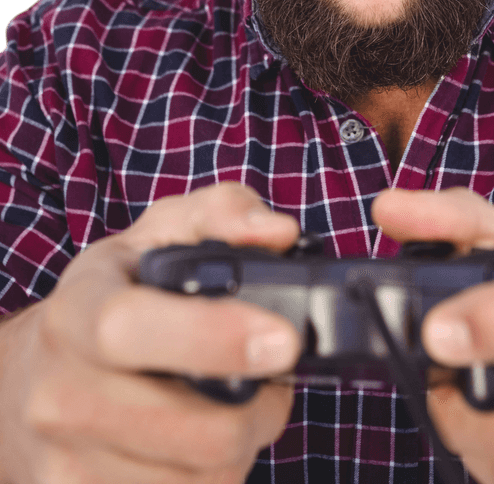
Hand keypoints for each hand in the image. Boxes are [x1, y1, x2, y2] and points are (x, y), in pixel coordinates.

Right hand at [0, 183, 301, 483]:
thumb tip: (278, 233)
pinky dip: (211, 480)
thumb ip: (223, 213)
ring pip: (199, 480)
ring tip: (231, 407)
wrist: (32, 381)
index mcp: (77, 311)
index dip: (216, 338)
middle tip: (274, 379)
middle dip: (259, 409)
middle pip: (191, 428)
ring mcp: (65, 462)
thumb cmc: (115, 296)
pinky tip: (200, 445)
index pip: (132, 329)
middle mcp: (59, 392)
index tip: (283, 341)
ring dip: (240, 448)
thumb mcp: (161, 234)